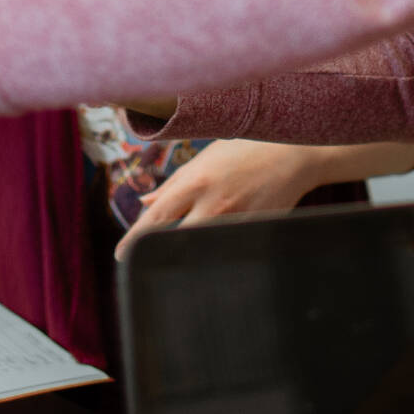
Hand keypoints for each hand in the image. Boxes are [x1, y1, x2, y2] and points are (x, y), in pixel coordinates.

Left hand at [116, 139, 319, 259]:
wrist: (291, 156)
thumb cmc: (242, 151)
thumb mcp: (203, 160)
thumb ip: (172, 184)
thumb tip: (144, 202)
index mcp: (195, 183)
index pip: (156, 218)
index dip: (134, 239)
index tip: (121, 255)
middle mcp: (212, 205)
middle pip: (173, 240)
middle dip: (155, 252)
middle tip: (142, 262)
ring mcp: (234, 221)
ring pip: (199, 248)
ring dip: (184, 255)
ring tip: (173, 262)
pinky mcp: (252, 232)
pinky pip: (225, 249)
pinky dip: (212, 252)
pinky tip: (207, 257)